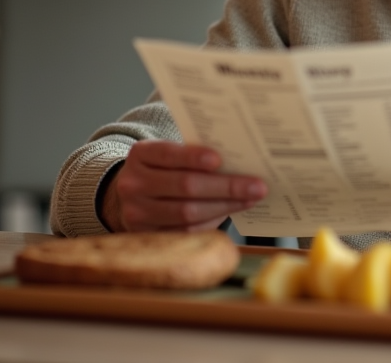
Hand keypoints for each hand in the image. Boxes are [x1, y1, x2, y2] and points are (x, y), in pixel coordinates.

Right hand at [101, 141, 266, 232]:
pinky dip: (213, 221)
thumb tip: (240, 162)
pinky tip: (233, 211)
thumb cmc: (164, 169)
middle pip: (184, 186)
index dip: (193, 157)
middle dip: (225, 186)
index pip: (168, 154)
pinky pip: (186, 231)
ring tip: (251, 199)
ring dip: (225, 206)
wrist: (133, 196)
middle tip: (257, 186)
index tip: (220, 159)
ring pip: (187, 213)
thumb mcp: (169, 154)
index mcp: (140, 155)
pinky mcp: (148, 235)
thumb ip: (195, 155)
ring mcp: (137, 213)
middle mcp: (133, 184)